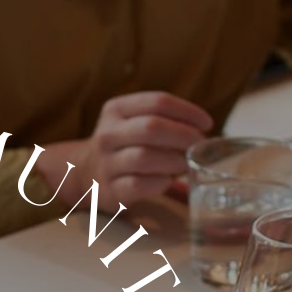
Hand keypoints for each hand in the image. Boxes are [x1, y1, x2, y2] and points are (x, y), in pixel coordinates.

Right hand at [75, 91, 212, 207]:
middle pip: (152, 127)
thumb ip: (163, 119)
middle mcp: (108, 134)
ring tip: (185, 164)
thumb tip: (203, 131)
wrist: (85, 173)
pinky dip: (160, 183)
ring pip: (145, 157)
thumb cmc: (123, 145)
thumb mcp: (133, 121)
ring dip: (174, 161)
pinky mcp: (109, 190)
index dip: (188, 111)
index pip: (158, 102)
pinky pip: (139, 185)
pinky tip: (167, 181)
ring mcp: (106, 163)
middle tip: (199, 145)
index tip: (207, 123)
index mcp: (116, 109)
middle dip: (184, 136)